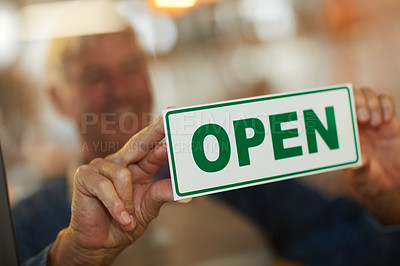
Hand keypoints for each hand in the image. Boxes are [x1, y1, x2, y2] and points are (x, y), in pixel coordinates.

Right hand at [48, 116, 173, 264]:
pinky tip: (121, 217)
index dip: (162, 130)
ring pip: (123, 174)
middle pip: (140, 142)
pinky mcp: (85, 175)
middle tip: (169, 119)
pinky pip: (105, 185)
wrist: (100, 243)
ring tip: (128, 218)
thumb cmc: (124, 223)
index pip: (153, 146)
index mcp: (139, 167)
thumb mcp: (148, 208)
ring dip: (128, 202)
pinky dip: (116, 205)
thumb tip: (187, 194)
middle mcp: (122, 162)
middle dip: (155, 130)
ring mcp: (102, 166)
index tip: (174, 116)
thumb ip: (162, 195)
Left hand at [347, 87, 399, 224]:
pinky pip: (385, 99)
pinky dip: (385, 104)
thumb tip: (358, 158)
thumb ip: (359, 168)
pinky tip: (386, 120)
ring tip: (375, 123)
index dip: (338, 104)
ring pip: (367, 93)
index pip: (333, 107)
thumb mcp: (362, 176)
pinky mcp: (387, 120)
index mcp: (340, 131)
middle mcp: (353, 121)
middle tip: (362, 118)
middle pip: (350, 94)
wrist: (388, 184)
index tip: (345, 114)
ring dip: (371, 103)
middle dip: (356, 101)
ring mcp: (370, 118)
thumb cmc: (368, 180)